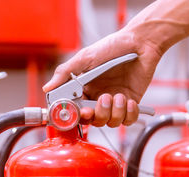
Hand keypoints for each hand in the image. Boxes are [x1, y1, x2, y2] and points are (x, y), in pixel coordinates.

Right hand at [43, 29, 161, 126]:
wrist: (141, 42)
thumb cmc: (113, 46)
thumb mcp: (84, 58)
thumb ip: (64, 73)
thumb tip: (47, 87)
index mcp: (83, 89)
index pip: (75, 110)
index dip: (76, 115)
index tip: (79, 112)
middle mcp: (97, 97)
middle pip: (92, 120)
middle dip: (96, 115)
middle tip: (99, 103)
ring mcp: (114, 102)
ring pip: (109, 122)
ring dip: (113, 112)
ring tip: (118, 96)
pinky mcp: (130, 104)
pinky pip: (127, 120)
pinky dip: (128, 113)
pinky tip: (129, 100)